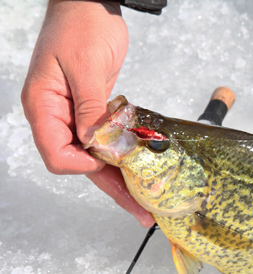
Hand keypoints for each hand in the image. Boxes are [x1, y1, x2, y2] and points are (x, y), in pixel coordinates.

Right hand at [21, 0, 154, 227]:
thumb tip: (94, 144)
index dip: (83, 166)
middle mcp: (56, 115)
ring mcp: (73, 114)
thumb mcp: (86, 66)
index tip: (110, 162)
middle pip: (80, 163)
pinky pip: (105, 141)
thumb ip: (90, 108)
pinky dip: (122, 157)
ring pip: (95, 157)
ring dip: (120, 179)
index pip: (57, 154)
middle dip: (111, 188)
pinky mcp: (92, 110)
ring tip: (145, 202)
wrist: (91, 2)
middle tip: (141, 211)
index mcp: (43, 105)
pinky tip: (139, 172)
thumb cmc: (82, 24)